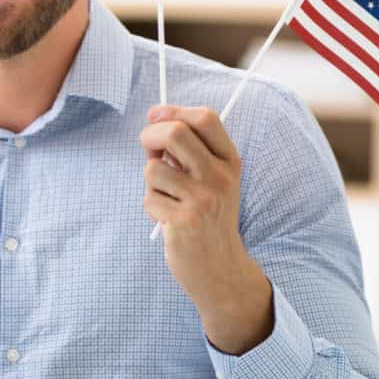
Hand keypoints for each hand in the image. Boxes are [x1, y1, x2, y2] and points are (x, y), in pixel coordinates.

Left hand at [141, 104, 272, 354]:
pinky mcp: (185, 221)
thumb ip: (191, 151)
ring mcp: (204, 200)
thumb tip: (155, 120)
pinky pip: (149, 199)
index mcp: (230, 161)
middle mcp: (221, 177)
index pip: (205, 118)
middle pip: (175, 133)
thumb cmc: (207, 216)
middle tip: (148, 151)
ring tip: (167, 198)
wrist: (219, 267)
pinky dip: (152, 207)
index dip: (174, 111)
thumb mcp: (212, 180)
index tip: (155, 115)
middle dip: (149, 136)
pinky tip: (168, 221)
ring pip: (153, 168)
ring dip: (151, 182)